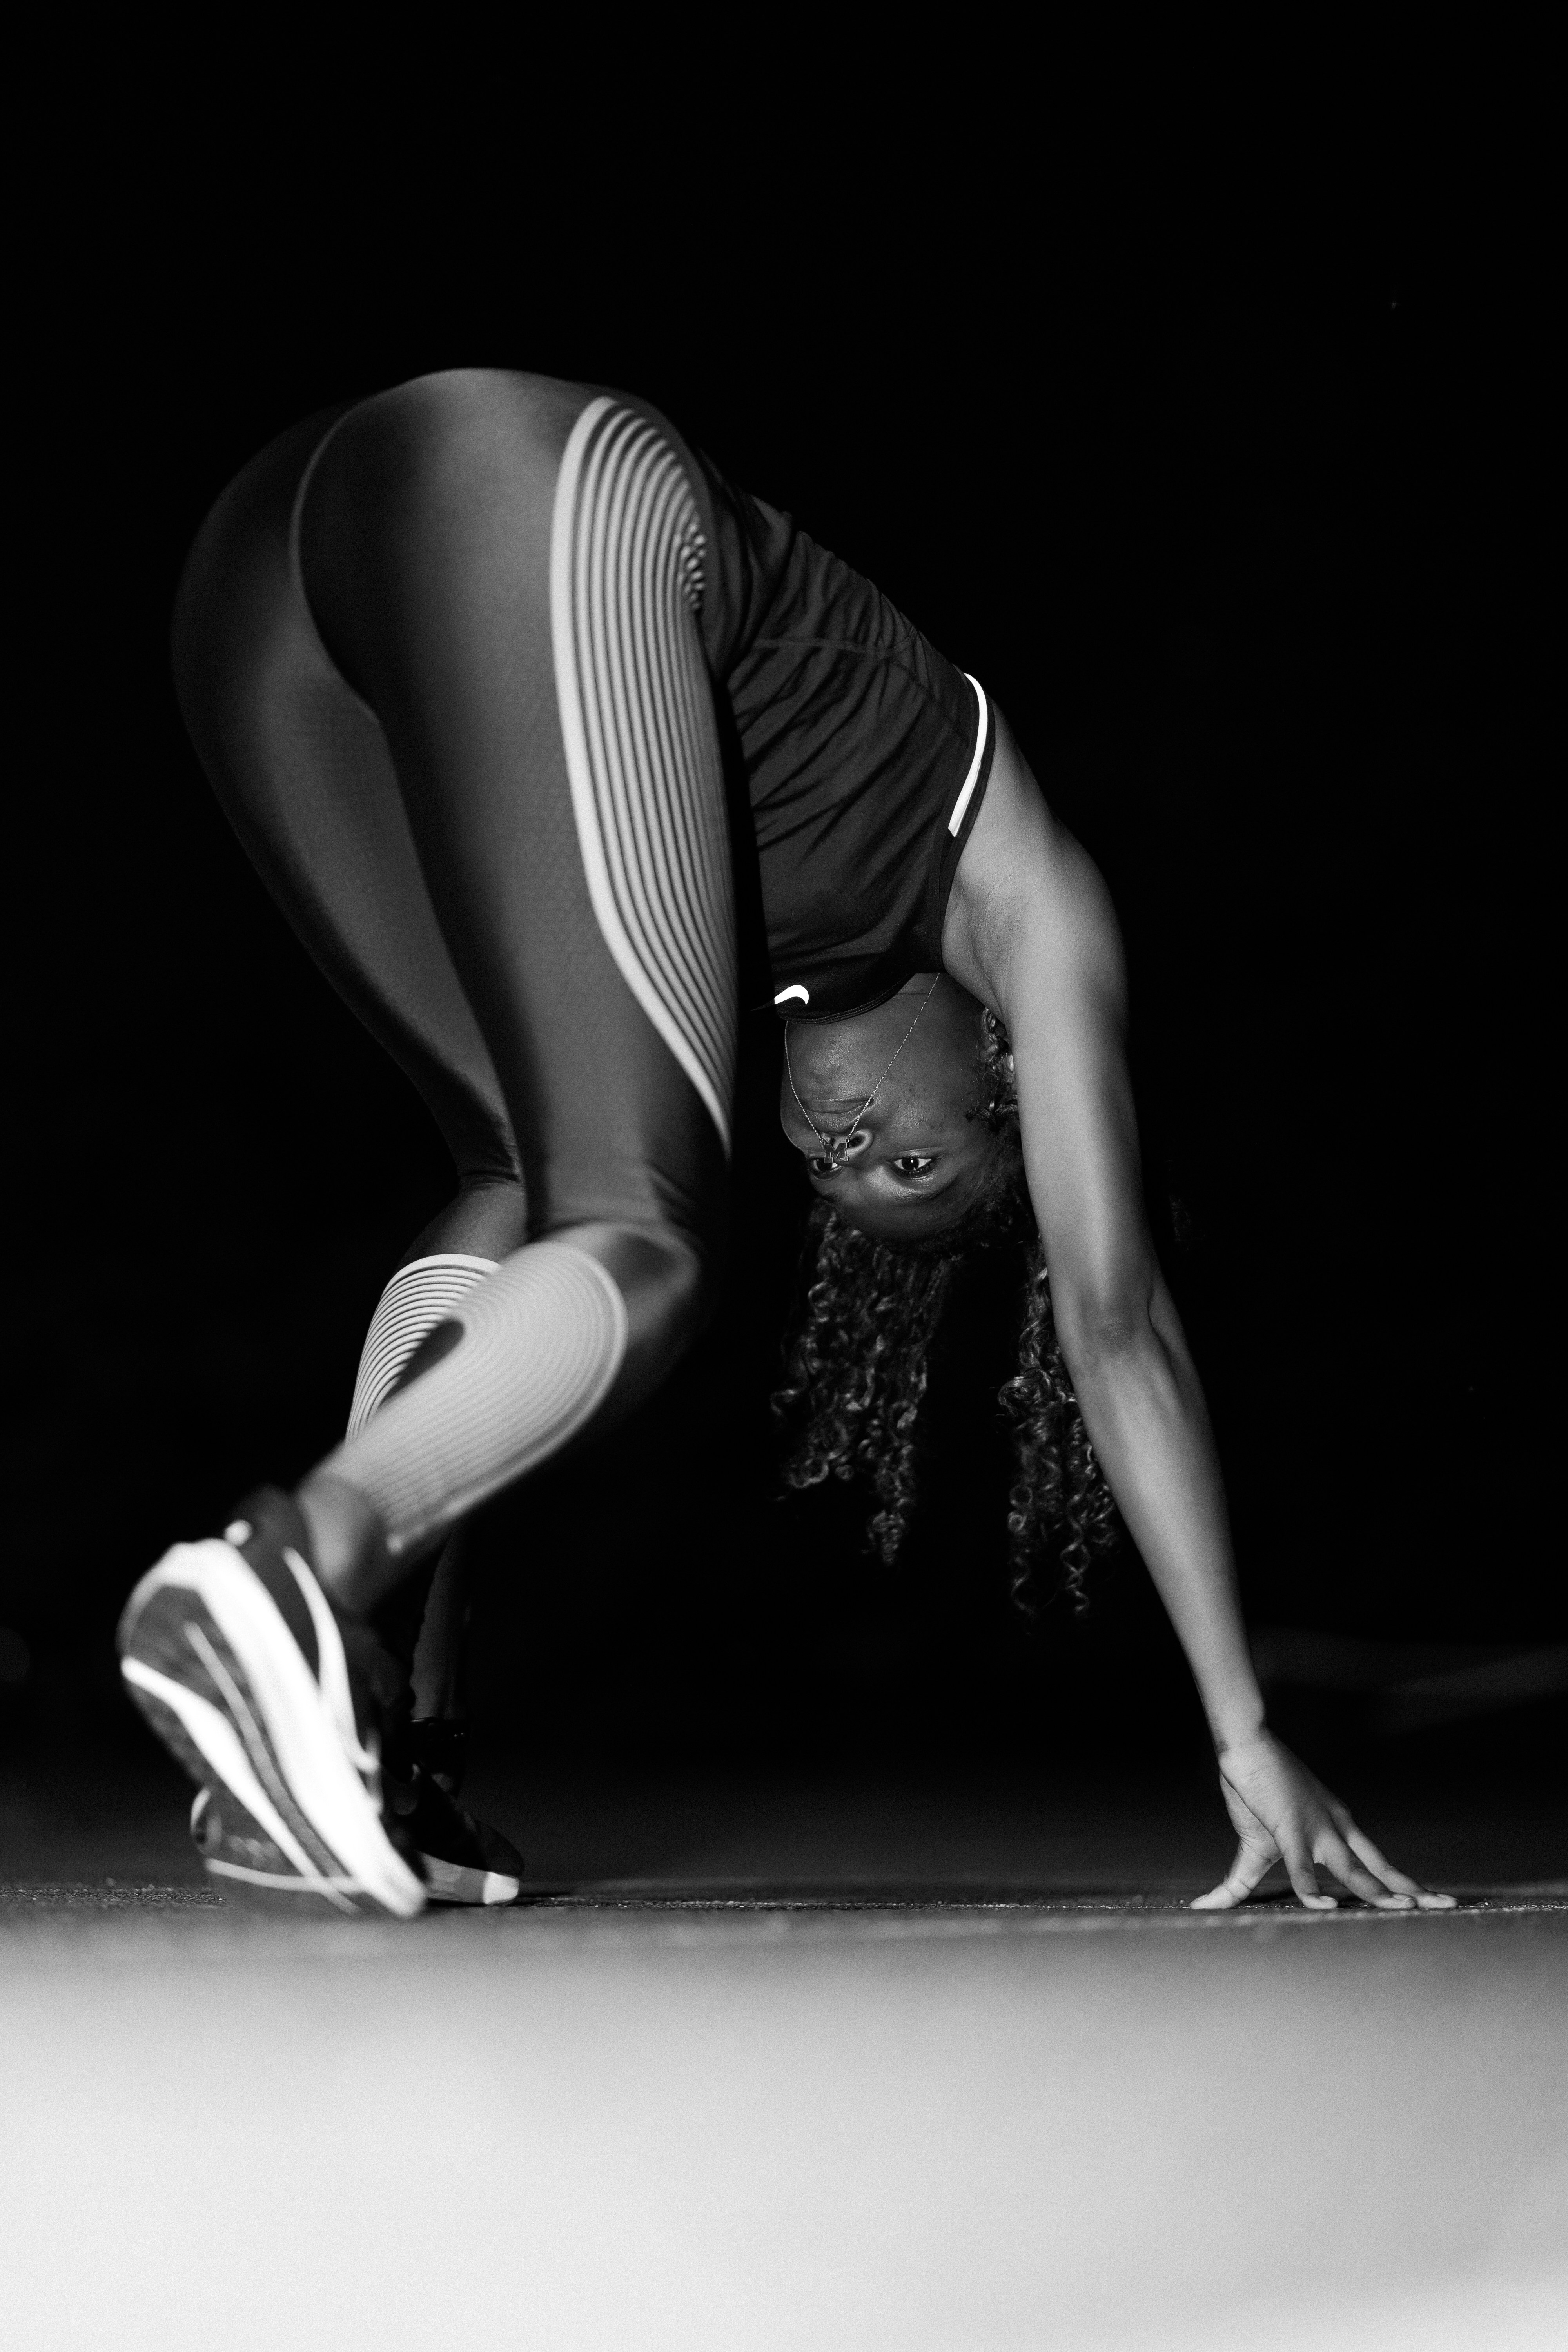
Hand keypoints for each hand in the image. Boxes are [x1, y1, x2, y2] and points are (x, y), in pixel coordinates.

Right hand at [1192, 1732, 1457, 1911]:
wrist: (1244, 1745)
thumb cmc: (1254, 1788)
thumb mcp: (1254, 1843)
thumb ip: (1238, 1882)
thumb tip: (1207, 1904)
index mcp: (1336, 1829)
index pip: (1378, 1862)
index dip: (1404, 1883)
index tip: (1430, 1899)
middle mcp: (1336, 1829)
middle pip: (1380, 1867)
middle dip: (1412, 1890)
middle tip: (1448, 1906)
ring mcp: (1316, 1828)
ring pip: (1354, 1868)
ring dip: (1379, 1891)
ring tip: (1405, 1911)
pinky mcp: (1288, 1826)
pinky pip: (1302, 1863)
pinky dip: (1311, 1887)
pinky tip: (1324, 1907)